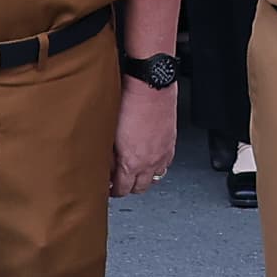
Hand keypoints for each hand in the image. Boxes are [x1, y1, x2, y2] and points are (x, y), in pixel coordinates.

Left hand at [113, 82, 176, 197]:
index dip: (113, 191)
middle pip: (139, 188)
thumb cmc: (128, 102)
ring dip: (144, 178)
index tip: (108, 187)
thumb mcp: (109, 132)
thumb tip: (106, 164)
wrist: (150, 86)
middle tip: (119, 182)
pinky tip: (150, 159)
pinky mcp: (171, 143)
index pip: (122, 189)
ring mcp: (162, 153)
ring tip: (135, 172)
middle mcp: (149, 162)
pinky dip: (157, 166)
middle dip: (128, 188)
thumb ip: (108, 154)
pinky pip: (166, 164)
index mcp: (130, 162)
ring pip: (155, 178)